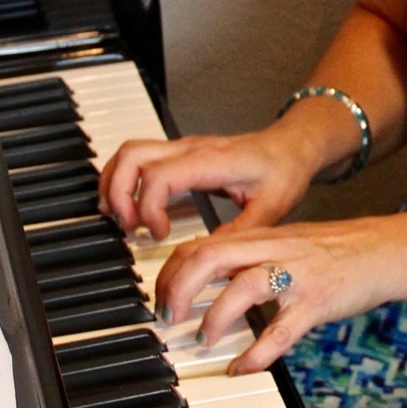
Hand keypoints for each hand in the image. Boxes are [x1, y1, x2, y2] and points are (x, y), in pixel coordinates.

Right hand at [98, 127, 313, 240]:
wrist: (291, 147)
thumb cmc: (283, 172)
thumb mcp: (269, 210)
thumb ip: (237, 234)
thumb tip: (207, 260)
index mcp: (212, 161)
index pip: (159, 176)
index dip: (149, 208)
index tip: (160, 235)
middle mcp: (191, 148)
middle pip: (133, 156)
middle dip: (120, 193)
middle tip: (129, 227)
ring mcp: (183, 147)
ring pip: (130, 152)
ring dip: (115, 183)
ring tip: (120, 217)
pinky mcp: (180, 153)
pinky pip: (139, 156)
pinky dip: (124, 178)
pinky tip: (127, 204)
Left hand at [156, 215, 397, 373]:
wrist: (384, 250)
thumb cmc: (335, 250)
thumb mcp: (284, 242)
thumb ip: (248, 254)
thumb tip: (208, 271)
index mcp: (260, 237)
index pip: (201, 245)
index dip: (172, 272)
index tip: (162, 298)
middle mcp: (273, 250)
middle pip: (210, 258)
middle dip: (179, 289)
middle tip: (168, 317)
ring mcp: (296, 275)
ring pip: (244, 288)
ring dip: (214, 317)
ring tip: (204, 341)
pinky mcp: (317, 302)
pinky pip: (281, 331)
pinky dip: (257, 353)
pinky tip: (243, 368)